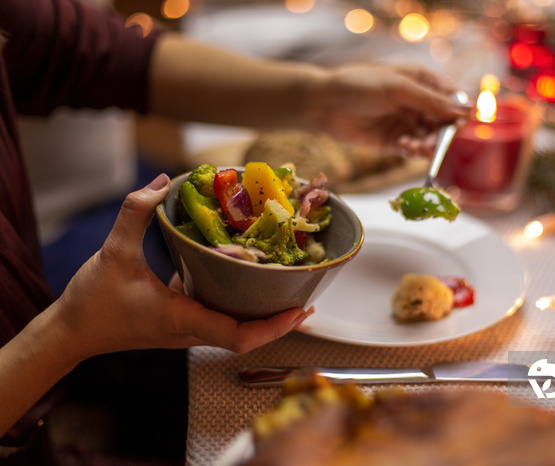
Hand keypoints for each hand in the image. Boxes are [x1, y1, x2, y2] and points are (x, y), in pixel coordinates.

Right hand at [53, 173, 310, 360]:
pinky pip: (218, 318)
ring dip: (262, 316)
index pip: (237, 336)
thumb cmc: (91, 302)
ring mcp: (186, 331)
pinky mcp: (180, 324)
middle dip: (278, 322)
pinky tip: (245, 280)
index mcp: (181, 319)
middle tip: (305, 297)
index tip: (298, 311)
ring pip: (235, 330)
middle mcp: (190, 331)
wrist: (70, 333)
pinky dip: (238, 305)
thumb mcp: (113, 252)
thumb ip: (136, 212)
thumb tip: (165, 181)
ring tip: (286, 289)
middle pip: (247, 336)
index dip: (272, 327)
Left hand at [306, 64, 469, 155]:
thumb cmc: (360, 86)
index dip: (459, 114)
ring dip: (427, 146)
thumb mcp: (398, 89)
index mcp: (422, 83)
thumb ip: (431, 101)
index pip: (452, 100)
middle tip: (432, 143)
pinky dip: (412, 151)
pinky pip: (412, 150)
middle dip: (442, 135)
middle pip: (443, 124)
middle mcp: (417, 104)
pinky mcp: (393, 142)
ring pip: (429, 140)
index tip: (459, 126)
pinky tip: (404, 147)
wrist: (325, 104)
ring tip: (415, 147)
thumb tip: (466, 111)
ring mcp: (405, 123)